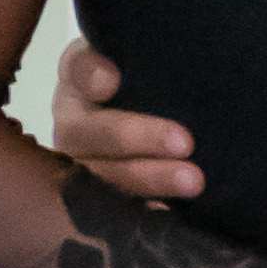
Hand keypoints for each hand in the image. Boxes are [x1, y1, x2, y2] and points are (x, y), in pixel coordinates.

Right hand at [54, 33, 201, 200]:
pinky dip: (147, 211)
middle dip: (138, 137)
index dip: (91, 76)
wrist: (155, 119)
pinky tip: (171, 213)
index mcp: (79, 78)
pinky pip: (119, 210)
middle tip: (184, 141)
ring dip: (151, 179)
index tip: (111, 81)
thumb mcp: (145, 60)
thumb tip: (160, 56)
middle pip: (93, 132)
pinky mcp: (100, 200)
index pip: (78, 70)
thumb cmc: (151, 83)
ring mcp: (81, 165)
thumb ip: (150, 54)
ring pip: (106, 176)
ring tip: (194, 180)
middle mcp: (72, 122)